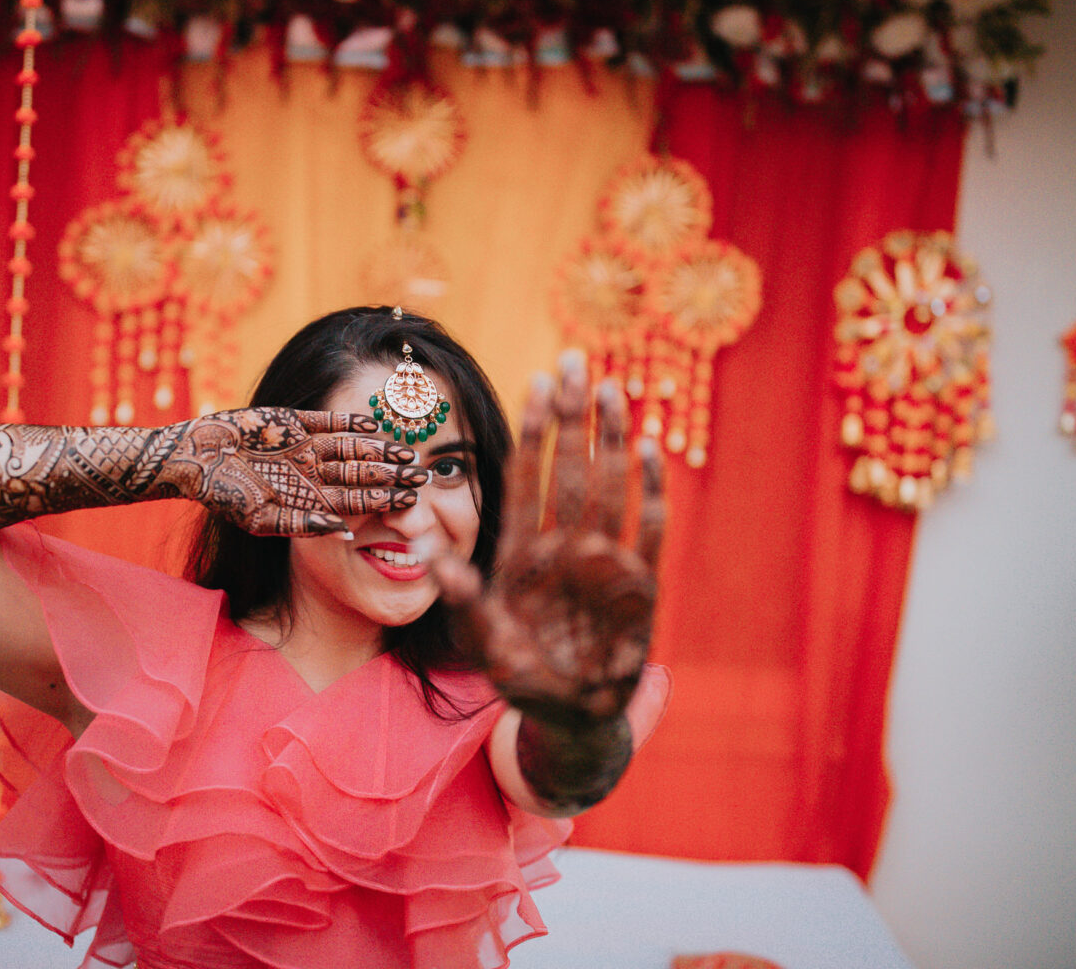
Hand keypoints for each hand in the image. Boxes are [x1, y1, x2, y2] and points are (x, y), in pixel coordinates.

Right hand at [178, 406, 428, 536]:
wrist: (193, 458)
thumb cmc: (222, 496)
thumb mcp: (261, 519)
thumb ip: (301, 524)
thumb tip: (343, 532)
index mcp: (308, 498)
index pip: (355, 499)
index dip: (383, 500)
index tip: (412, 502)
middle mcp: (312, 472)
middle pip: (361, 472)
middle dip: (391, 475)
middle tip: (423, 475)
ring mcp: (305, 445)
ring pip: (351, 447)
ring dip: (379, 448)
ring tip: (408, 451)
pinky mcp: (294, 421)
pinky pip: (329, 421)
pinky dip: (350, 422)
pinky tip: (374, 425)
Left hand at [435, 354, 663, 726]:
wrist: (571, 717)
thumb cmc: (521, 675)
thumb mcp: (481, 638)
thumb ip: (460, 596)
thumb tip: (425, 550)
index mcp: (524, 551)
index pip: (527, 477)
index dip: (534, 432)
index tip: (534, 384)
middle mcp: (565, 545)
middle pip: (570, 466)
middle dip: (572, 415)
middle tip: (574, 359)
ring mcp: (602, 561)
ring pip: (608, 484)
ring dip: (610, 437)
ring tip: (611, 388)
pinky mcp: (639, 584)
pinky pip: (647, 527)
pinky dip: (649, 489)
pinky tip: (649, 448)